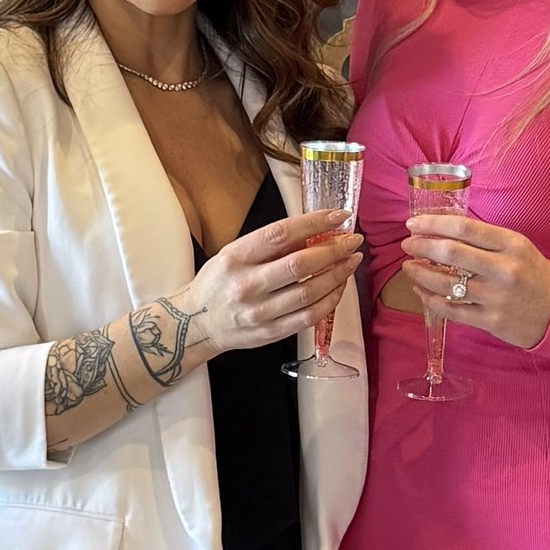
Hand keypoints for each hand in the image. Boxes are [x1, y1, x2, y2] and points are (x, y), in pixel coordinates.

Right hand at [190, 206, 364, 360]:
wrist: (196, 324)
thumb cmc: (218, 283)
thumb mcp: (234, 254)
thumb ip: (269, 246)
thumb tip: (314, 231)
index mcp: (236, 257)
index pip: (281, 234)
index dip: (314, 222)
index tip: (338, 216)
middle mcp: (246, 285)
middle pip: (301, 264)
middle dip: (335, 250)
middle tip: (353, 241)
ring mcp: (259, 312)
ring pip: (310, 292)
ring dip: (338, 274)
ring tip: (351, 261)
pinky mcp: (270, 333)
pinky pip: (309, 316)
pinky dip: (331, 300)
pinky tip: (339, 287)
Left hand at [401, 210, 549, 352]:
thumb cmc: (533, 274)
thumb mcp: (518, 247)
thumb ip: (484, 239)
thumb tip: (442, 231)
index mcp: (511, 244)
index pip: (465, 228)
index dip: (433, 224)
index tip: (413, 223)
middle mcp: (504, 269)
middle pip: (452, 253)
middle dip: (421, 246)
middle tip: (407, 244)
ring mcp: (496, 297)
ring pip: (447, 283)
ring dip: (421, 273)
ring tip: (409, 266)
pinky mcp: (491, 321)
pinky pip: (452, 310)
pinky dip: (431, 299)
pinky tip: (421, 291)